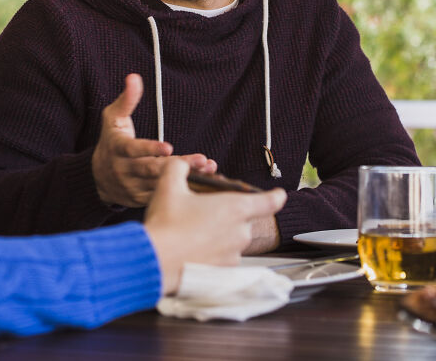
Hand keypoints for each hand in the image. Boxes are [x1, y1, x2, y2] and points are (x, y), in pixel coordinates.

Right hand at [92, 74, 214, 206]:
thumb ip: (126, 100)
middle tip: (201, 160)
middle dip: (177, 165)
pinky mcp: (143, 199)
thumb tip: (134, 77)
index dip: (149, 149)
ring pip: (162, 185)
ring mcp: (134, 188)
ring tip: (208, 168)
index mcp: (118, 149)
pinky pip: (166, 196)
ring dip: (187, 178)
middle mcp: (125, 171)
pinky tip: (205, 180)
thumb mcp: (113, 119)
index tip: (168, 147)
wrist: (98, 178)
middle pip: (152, 170)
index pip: (133, 150)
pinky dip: (185, 190)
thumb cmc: (110, 141)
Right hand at [144, 159, 286, 294]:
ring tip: (195, 228)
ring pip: (234, 237)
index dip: (276, 196)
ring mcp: (233, 254)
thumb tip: (182, 163)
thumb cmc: (167, 223)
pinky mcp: (223, 271)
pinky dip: (214, 250)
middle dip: (231, 212)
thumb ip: (179, 167)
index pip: (269, 201)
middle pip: (246, 218)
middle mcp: (240, 232)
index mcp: (235, 208)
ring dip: (222, 232)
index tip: (279, 194)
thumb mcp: (169, 184)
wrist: (155, 260)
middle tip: (206, 208)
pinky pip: (225, 255)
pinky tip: (193, 245)